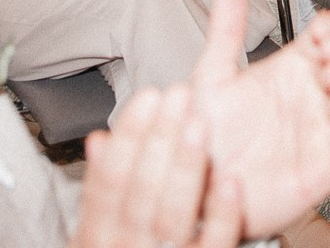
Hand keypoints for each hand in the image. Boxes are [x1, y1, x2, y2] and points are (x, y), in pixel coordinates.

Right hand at [71, 88, 241, 247]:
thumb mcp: (102, 230)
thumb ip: (102, 189)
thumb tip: (98, 139)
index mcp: (98, 237)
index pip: (108, 183)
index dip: (128, 138)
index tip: (147, 98)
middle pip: (141, 194)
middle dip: (159, 141)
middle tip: (178, 97)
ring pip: (173, 217)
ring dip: (186, 168)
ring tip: (199, 126)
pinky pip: (214, 245)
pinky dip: (222, 214)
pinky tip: (231, 180)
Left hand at [192, 0, 329, 237]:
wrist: (200, 192)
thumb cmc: (207, 139)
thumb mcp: (211, 78)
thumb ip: (225, 31)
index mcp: (289, 70)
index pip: (325, 36)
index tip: (321, 26)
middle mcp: (309, 96)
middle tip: (327, 51)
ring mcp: (321, 126)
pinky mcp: (329, 160)